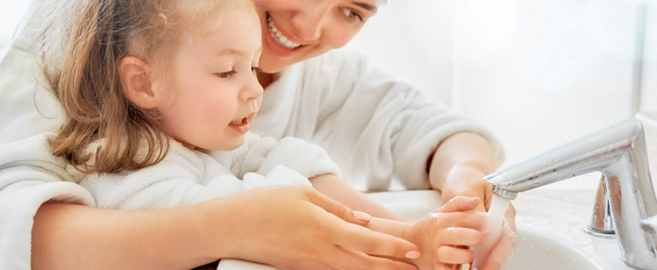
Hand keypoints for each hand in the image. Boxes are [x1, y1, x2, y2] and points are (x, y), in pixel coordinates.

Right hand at [200, 185, 419, 269]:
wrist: (231, 228)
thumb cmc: (265, 204)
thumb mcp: (304, 194)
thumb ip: (337, 209)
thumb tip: (364, 222)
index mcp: (324, 228)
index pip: (368, 242)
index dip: (392, 249)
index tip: (411, 251)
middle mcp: (321, 251)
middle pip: (364, 264)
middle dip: (391, 268)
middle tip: (414, 269)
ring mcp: (310, 263)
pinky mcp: (300, 268)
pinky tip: (362, 267)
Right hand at [403, 196, 485, 269]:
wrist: (410, 242)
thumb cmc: (430, 227)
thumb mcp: (441, 212)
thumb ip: (458, 204)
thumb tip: (475, 200)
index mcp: (439, 220)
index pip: (461, 217)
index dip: (478, 218)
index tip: (488, 220)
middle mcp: (437, 236)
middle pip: (455, 235)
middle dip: (472, 236)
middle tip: (479, 238)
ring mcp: (436, 252)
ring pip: (450, 254)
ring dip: (464, 255)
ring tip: (470, 254)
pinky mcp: (436, 267)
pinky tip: (463, 267)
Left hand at [438, 164, 516, 269]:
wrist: (461, 179)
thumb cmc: (465, 180)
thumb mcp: (466, 187)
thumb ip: (471, 206)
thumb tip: (477, 223)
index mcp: (503, 212)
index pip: (506, 237)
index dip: (499, 255)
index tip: (489, 267)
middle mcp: (500, 226)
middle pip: (501, 251)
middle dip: (491, 265)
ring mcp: (490, 235)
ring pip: (491, 255)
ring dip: (482, 266)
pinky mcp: (478, 240)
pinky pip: (478, 255)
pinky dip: (472, 264)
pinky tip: (462, 269)